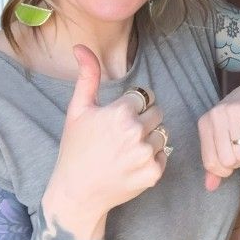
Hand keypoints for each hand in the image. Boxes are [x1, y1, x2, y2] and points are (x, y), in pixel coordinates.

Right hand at [46, 45, 167, 219]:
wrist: (77, 192)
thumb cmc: (76, 149)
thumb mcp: (78, 110)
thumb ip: (87, 77)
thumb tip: (81, 47)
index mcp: (120, 113)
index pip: (144, 97)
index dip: (130, 107)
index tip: (116, 120)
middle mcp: (136, 132)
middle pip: (157, 113)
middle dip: (143, 120)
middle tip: (120, 136)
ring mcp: (147, 154)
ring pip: (162, 133)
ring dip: (148, 139)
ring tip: (125, 151)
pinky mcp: (154, 173)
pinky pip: (164, 155)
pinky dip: (152, 159)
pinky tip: (131, 164)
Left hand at [198, 68, 239, 190]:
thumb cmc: (239, 115)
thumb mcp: (222, 136)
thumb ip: (215, 161)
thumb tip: (210, 187)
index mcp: (205, 124)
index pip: (210, 162)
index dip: (225, 170)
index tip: (233, 163)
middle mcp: (216, 116)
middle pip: (229, 159)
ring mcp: (234, 112)